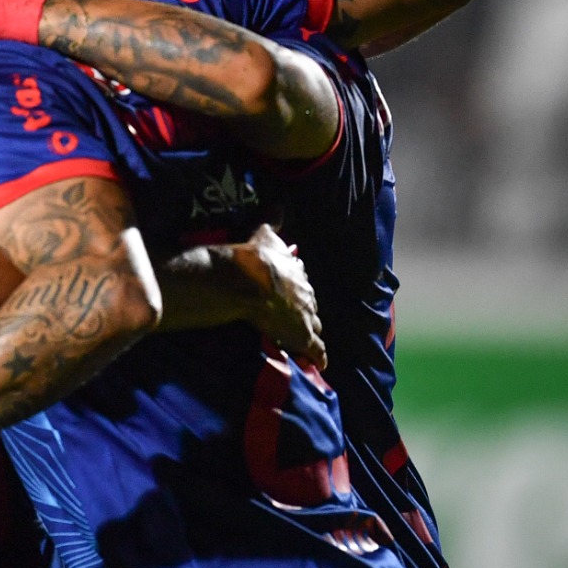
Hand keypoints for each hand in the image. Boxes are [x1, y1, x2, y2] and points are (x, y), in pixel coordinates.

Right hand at [232, 225, 323, 370]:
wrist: (248, 280)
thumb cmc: (253, 256)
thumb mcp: (263, 233)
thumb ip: (272, 220)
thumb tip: (278, 203)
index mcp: (297, 272)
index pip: (301, 280)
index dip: (294, 286)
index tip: (288, 290)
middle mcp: (306, 293)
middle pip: (310, 305)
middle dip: (304, 310)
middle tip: (294, 315)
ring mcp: (306, 316)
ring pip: (314, 326)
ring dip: (310, 332)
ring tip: (304, 337)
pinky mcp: (302, 336)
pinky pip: (315, 350)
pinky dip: (318, 357)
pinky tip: (319, 364)